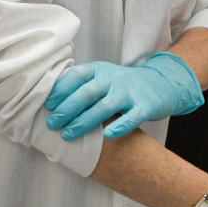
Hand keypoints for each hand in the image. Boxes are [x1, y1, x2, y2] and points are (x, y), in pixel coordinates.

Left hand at [45, 52, 204, 140]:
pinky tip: (106, 136)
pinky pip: (131, 117)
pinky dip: (119, 126)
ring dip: (84, 122)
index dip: (60, 90)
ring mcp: (129, 92)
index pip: (76, 76)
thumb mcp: (101, 78)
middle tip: (52, 124)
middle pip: (87, 93)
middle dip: (67, 109)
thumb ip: (81, 86)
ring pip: (104, 107)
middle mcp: (113, 79)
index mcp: (99, 70)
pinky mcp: (145, 106)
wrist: (160, 83)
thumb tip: (50, 104)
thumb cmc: (121, 85)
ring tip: (68, 135)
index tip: (48, 105)